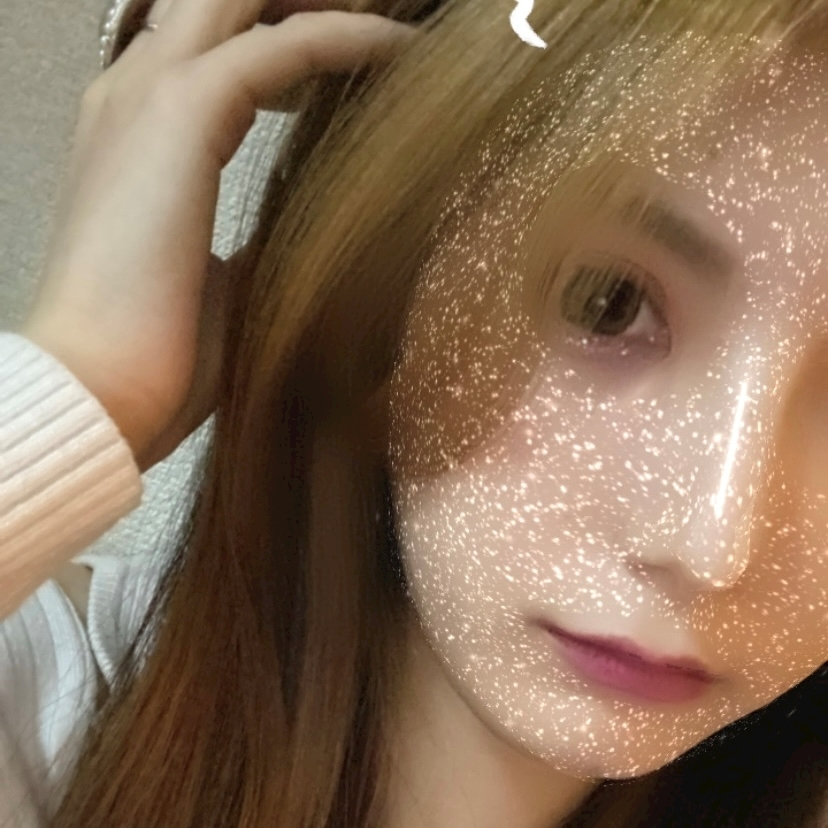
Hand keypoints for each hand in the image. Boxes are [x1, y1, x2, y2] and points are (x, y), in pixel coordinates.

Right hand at [22, 0, 413, 471]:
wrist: (102, 389)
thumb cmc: (159, 355)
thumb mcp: (223, 281)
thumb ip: (256, 240)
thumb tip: (302, 233)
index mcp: (137, 136)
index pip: (208, 48)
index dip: (281, 41)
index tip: (349, 68)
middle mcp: (134, 96)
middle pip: (219, 0)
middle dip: (299, 2)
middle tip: (377, 31)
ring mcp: (148, 96)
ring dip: (324, 4)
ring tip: (393, 29)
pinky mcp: (180, 114)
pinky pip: (283, 45)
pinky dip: (351, 38)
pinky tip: (405, 50)